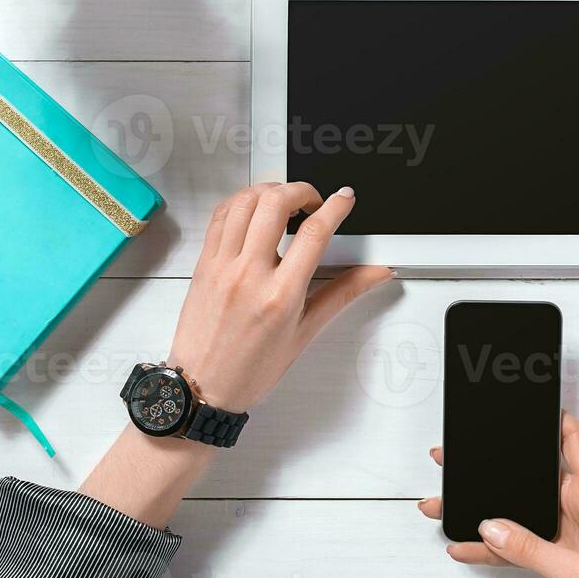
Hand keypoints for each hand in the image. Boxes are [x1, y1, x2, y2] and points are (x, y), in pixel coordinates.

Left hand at [167, 181, 393, 410]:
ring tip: (283, 201)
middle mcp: (249, 275)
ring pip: (244, 202)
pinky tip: (253, 211)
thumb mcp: (305, 332)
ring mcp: (222, 266)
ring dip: (269, 190)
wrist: (202, 387)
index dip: (335, 207)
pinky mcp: (203, 264)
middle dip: (301, 190)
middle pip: (275, 203)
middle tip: (313, 202)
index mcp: (280, 296)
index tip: (344, 199)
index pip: (314, 233)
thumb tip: (376, 273)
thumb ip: (343, 293)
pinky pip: (221, 216)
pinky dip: (240, 202)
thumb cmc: (251, 368)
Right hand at [418, 413, 578, 577]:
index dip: (549, 418)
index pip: (573, 441)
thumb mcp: (577, 575)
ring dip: (487, 509)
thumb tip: (493, 525)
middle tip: (459, 459)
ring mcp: (572, 529)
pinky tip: (467, 545)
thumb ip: (531, 550)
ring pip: (522, 509)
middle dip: (497, 467)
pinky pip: (523, 541)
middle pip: (535, 474)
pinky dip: (496, 544)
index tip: (520, 403)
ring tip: (446, 502)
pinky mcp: (564, 552)